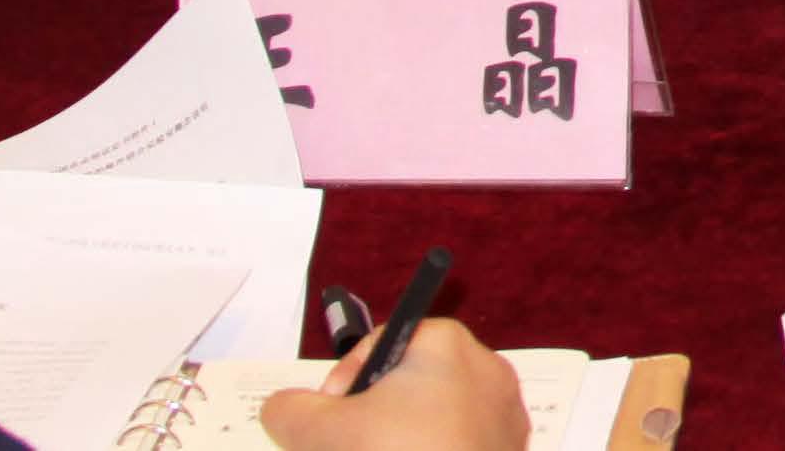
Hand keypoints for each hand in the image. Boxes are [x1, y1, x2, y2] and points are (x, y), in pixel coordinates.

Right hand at [260, 317, 529, 450]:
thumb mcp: (319, 430)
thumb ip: (290, 410)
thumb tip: (281, 406)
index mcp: (446, 343)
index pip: (379, 346)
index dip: (344, 381)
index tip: (330, 416)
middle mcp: (484, 368)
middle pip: (408, 386)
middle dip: (369, 417)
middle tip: (345, 445)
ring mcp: (502, 414)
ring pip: (434, 419)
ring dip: (398, 440)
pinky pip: (458, 445)